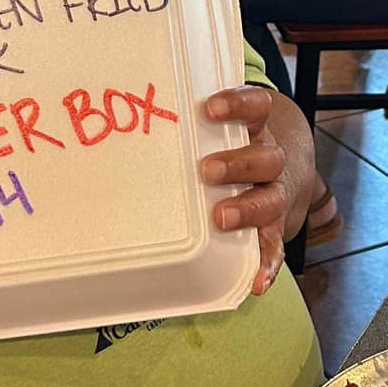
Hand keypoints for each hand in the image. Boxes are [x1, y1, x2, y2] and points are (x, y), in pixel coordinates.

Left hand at [201, 85, 290, 293]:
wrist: (276, 172)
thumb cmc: (228, 149)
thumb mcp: (215, 130)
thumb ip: (183, 126)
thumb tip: (111, 119)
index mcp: (254, 130)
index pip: (256, 107)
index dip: (238, 105)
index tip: (210, 109)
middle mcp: (268, 160)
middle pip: (267, 157)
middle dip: (238, 163)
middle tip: (207, 170)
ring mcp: (273, 194)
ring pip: (271, 199)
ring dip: (247, 208)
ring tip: (221, 218)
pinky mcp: (272, 228)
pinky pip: (274, 247)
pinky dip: (267, 264)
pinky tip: (255, 281)